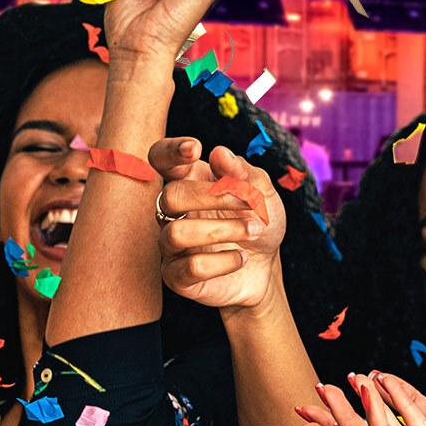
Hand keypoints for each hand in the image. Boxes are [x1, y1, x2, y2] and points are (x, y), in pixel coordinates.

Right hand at [152, 138, 283, 311]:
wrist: (265, 266)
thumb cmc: (258, 221)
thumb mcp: (262, 193)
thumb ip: (244, 173)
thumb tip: (219, 153)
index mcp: (188, 181)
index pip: (160, 159)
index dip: (170, 151)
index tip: (195, 149)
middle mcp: (173, 212)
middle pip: (171, 196)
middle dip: (213, 197)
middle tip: (250, 204)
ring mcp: (171, 244)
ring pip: (178, 233)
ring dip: (222, 230)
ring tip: (254, 231)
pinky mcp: (177, 276)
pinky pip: (191, 267)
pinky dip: (223, 261)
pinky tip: (241, 258)